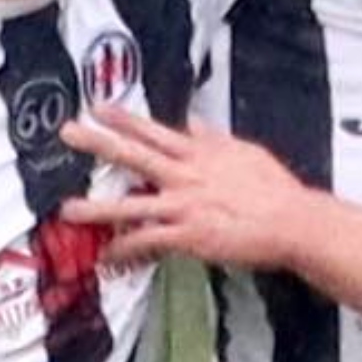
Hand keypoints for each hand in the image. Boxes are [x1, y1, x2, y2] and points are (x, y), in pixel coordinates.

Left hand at [58, 106, 315, 268]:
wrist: (292, 220)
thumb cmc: (274, 188)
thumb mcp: (244, 151)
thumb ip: (212, 138)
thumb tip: (190, 123)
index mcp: (199, 154)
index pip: (155, 131)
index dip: (125, 118)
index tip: (98, 107)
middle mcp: (186, 176)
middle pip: (135, 155)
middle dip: (99, 142)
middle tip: (69, 132)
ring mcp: (185, 207)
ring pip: (132, 205)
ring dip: (98, 208)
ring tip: (69, 209)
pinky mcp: (189, 236)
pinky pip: (150, 242)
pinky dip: (127, 248)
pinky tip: (109, 254)